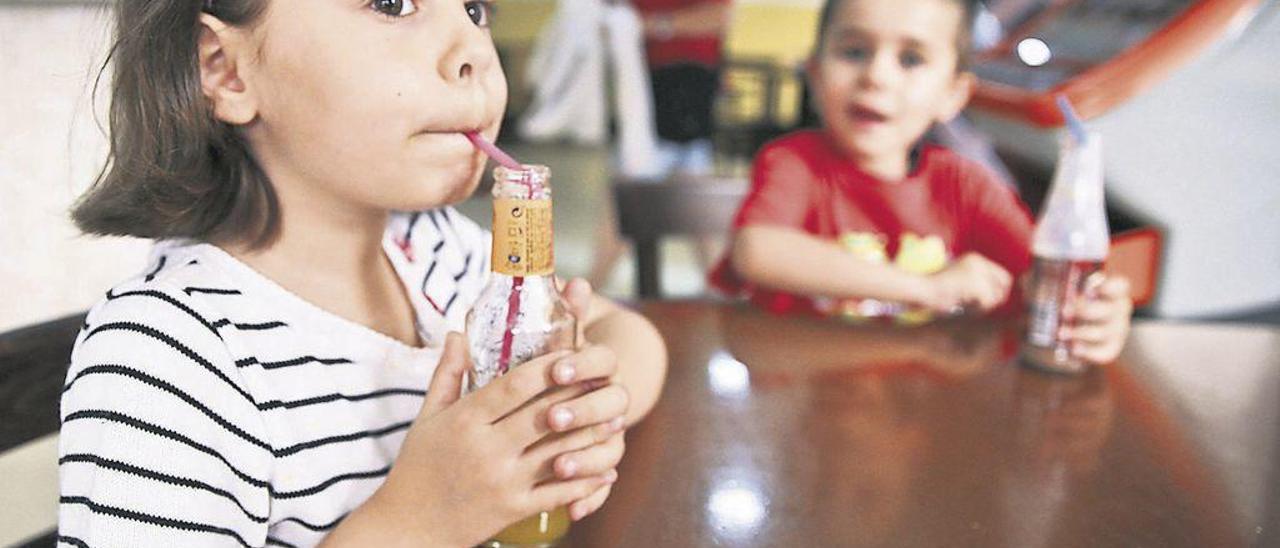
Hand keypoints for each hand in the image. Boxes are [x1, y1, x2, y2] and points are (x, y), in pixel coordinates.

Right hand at [370, 332, 624, 545]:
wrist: (406, 529)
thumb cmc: (416, 468)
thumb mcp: (426, 418)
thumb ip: (447, 375)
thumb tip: (457, 333)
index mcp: (466, 420)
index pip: (516, 384)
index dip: (549, 366)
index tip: (572, 352)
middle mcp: (486, 448)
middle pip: (545, 413)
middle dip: (579, 394)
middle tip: (605, 378)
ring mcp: (502, 481)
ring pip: (559, 451)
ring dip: (591, 435)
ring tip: (615, 419)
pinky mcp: (512, 510)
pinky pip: (558, 493)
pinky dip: (587, 482)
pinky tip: (607, 469)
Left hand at [554, 277, 629, 520]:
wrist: (590, 384)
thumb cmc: (559, 357)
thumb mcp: (556, 335)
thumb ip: (560, 310)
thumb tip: (563, 276)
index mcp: (596, 365)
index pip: (601, 360)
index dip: (581, 364)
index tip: (557, 369)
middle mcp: (608, 398)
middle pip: (611, 404)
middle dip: (581, 412)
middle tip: (552, 419)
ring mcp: (608, 431)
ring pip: (609, 445)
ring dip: (586, 456)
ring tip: (558, 466)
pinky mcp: (601, 461)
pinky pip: (602, 481)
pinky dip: (592, 496)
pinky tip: (574, 511)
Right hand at [924, 253, 1012, 312]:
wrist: (920, 288)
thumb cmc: (934, 288)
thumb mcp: (958, 279)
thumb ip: (977, 283)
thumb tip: (998, 297)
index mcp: (975, 258)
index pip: (1002, 275)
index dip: (998, 291)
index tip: (987, 301)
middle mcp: (979, 262)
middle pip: (1005, 284)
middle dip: (995, 298)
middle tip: (979, 306)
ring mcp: (977, 272)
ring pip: (997, 295)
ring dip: (985, 305)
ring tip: (968, 306)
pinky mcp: (974, 284)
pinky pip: (988, 302)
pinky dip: (978, 309)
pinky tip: (964, 306)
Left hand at [1061, 274, 1131, 363]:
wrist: (1085, 329)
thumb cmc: (1076, 302)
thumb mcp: (1066, 290)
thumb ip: (1054, 286)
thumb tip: (1032, 286)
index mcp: (1114, 292)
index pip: (1120, 287)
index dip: (1109, 287)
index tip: (1093, 287)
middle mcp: (1119, 311)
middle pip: (1106, 310)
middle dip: (1083, 310)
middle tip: (1063, 311)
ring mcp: (1117, 331)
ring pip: (1101, 333)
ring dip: (1079, 333)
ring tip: (1060, 333)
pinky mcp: (1110, 349)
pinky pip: (1103, 353)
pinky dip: (1087, 352)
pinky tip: (1073, 349)